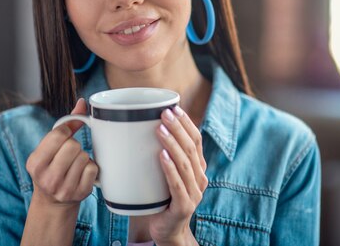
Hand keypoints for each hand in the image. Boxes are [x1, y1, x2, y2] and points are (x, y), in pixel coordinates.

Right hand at [25, 98, 98, 208]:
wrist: (53, 201)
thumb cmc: (52, 166)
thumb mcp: (49, 147)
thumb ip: (66, 124)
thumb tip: (82, 102)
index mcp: (35, 163)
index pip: (58, 135)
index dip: (66, 131)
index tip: (65, 137)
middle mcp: (47, 178)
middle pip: (73, 146)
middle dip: (74, 146)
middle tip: (69, 154)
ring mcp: (64, 188)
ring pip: (84, 157)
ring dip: (83, 157)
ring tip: (75, 164)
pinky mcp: (80, 194)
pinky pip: (93, 169)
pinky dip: (91, 167)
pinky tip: (82, 172)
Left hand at [149, 106, 207, 245]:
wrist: (167, 231)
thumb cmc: (162, 198)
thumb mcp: (165, 173)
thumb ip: (161, 154)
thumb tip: (139, 127)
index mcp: (197, 167)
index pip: (196, 139)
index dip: (186, 123)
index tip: (173, 107)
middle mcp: (200, 177)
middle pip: (192, 147)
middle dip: (178, 127)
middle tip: (163, 113)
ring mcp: (194, 192)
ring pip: (185, 162)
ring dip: (173, 143)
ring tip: (159, 129)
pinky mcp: (184, 206)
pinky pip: (178, 184)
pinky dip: (170, 168)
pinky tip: (162, 156)